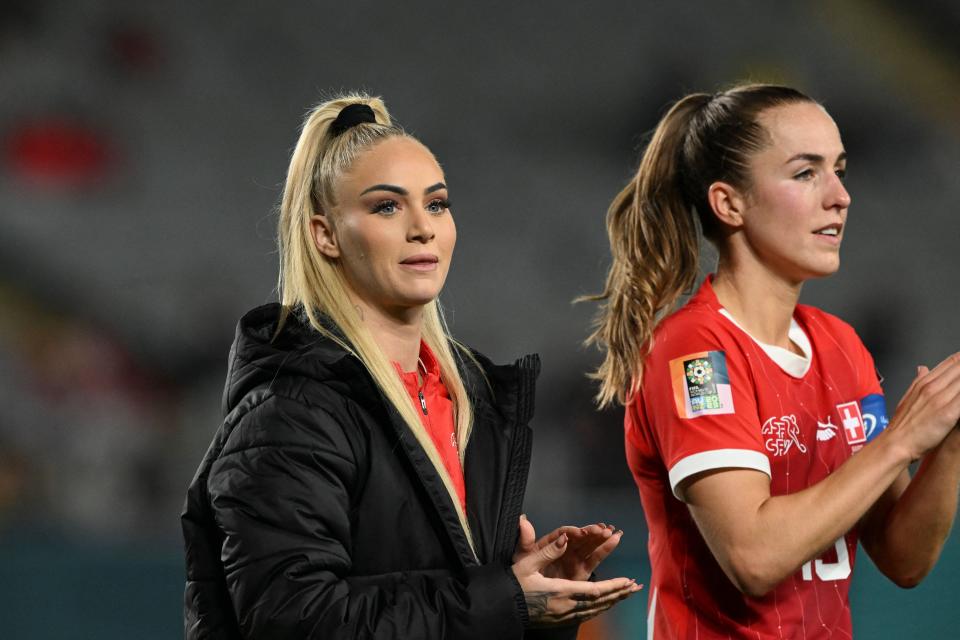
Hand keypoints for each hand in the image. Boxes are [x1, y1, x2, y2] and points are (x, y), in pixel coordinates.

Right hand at [511, 517, 640, 626]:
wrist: (502, 608)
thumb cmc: (513, 584)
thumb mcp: (526, 563)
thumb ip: (548, 550)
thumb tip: (565, 536)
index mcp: (560, 591)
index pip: (594, 590)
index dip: (612, 587)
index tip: (627, 581)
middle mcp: (565, 606)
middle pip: (599, 602)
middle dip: (618, 594)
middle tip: (635, 588)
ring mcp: (563, 616)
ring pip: (594, 610)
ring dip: (611, 602)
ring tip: (625, 595)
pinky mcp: (559, 620)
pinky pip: (585, 615)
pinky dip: (598, 609)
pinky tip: (604, 605)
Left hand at [513, 515, 622, 580]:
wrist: (531, 594)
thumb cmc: (524, 573)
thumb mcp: (523, 556)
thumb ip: (525, 539)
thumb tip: (522, 520)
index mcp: (551, 542)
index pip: (563, 533)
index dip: (572, 532)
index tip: (580, 531)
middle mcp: (565, 547)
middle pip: (580, 537)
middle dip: (592, 532)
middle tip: (603, 529)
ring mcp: (575, 558)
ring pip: (590, 545)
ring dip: (602, 538)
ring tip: (613, 532)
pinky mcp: (583, 569)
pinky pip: (595, 557)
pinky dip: (606, 548)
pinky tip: (616, 540)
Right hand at [888, 354, 959, 458]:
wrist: (896, 443)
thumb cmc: (902, 426)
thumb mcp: (907, 398)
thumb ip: (918, 381)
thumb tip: (923, 368)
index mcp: (923, 383)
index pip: (950, 363)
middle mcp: (932, 387)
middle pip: (959, 368)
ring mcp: (940, 399)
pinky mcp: (948, 412)